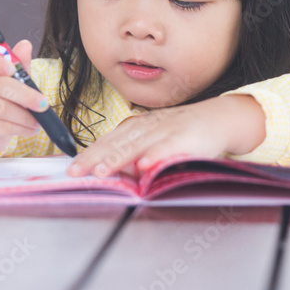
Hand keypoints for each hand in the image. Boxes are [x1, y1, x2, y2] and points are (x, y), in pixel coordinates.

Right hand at [0, 40, 47, 158]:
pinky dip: (21, 129)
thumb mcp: (12, 79)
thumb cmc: (0, 99)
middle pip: (0, 86)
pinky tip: (30, 128)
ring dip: (26, 117)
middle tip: (43, 104)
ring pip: (3, 109)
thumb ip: (19, 64)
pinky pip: (3, 127)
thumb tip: (25, 45)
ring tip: (38, 120)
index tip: (12, 68)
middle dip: (26, 96)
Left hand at [65, 94, 265, 177]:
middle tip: (75, 171)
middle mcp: (147, 127)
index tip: (71, 168)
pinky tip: (144, 167)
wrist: (217, 118)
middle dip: (93, 158)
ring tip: (100, 171)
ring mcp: (164, 131)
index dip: (88, 155)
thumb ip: (132, 155)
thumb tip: (108, 171)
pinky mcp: (184, 138)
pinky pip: (167, 149)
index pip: (107, 141)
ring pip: (136, 146)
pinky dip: (155, 157)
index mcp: (136, 127)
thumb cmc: (181, 132)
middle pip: (115, 143)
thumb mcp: (152, 141)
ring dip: (117, 159)